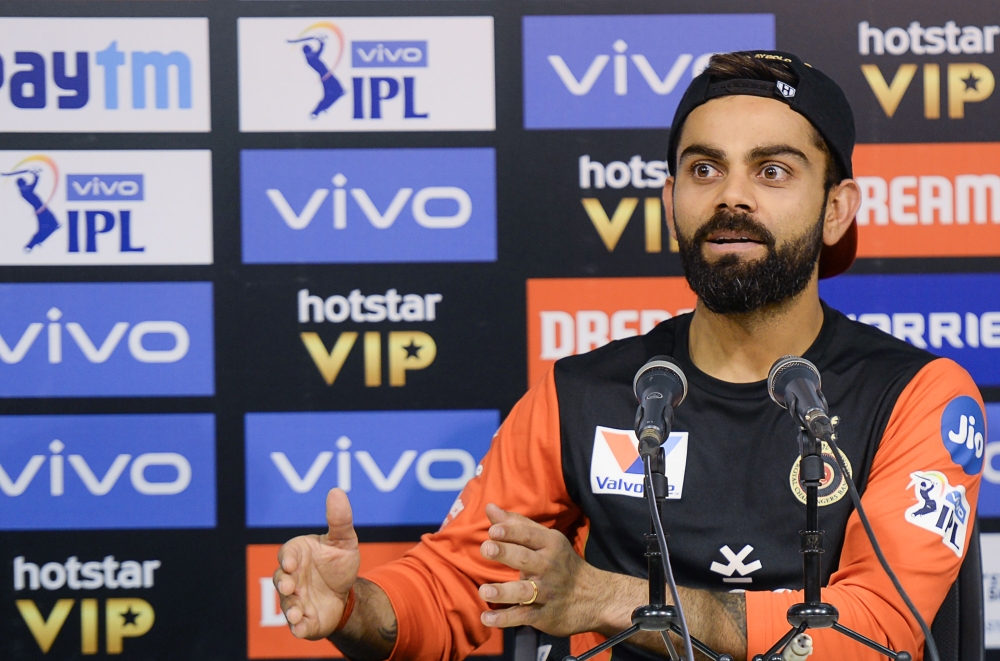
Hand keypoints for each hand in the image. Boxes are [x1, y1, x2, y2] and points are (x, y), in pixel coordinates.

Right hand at [274, 488, 360, 638]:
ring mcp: (295, 600)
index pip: (287, 553)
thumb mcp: (344, 541)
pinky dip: (298, 627)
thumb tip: (336, 491)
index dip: (288, 558)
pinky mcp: (303, 620)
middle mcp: (291, 578)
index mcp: (298, 554)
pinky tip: (302, 628)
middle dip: (284, 583)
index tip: (292, 563)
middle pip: (282, 580)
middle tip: (291, 587)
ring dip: (290, 609)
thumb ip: (340, 519)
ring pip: (287, 604)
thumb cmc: (338, 563)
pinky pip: (297, 625)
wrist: (345, 594)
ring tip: (296, 614)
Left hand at [476, 503, 610, 636]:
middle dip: (505, 553)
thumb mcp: (545, 540)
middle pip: (525, 559)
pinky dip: (506, 619)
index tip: (493, 530)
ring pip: (524, 591)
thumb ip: (516, 524)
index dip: (511, 532)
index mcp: (550, 544)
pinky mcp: (545, 615)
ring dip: (504, 591)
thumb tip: (489, 507)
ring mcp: (547, 592)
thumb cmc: (561, 562)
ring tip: (484, 590)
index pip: (529, 535)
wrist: (595, 597)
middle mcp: (549, 567)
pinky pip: (524, 616)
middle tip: (486, 549)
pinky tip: (487, 618)